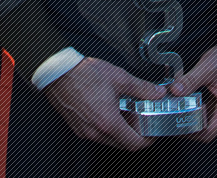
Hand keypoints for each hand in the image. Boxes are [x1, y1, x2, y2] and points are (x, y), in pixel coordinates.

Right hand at [42, 56, 161, 150]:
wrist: (58, 73)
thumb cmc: (83, 74)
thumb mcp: (119, 78)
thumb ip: (142, 88)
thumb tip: (157, 93)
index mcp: (108, 122)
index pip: (134, 144)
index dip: (148, 140)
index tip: (153, 132)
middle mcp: (95, 132)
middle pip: (123, 144)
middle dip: (135, 133)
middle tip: (141, 118)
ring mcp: (85, 131)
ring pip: (110, 140)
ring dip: (121, 130)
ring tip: (126, 111)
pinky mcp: (78, 128)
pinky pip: (98, 135)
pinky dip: (108, 127)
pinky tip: (110, 110)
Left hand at [170, 39, 216, 141]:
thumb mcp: (208, 67)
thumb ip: (190, 80)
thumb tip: (175, 91)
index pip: (205, 134)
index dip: (188, 130)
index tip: (174, 119)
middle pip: (203, 131)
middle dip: (186, 122)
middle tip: (171, 110)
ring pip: (204, 124)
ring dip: (190, 116)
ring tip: (177, 103)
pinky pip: (207, 115)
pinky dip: (196, 109)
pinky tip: (187, 99)